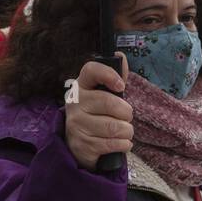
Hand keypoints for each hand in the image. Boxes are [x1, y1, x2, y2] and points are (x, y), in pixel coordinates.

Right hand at [64, 55, 132, 171]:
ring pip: (114, 127)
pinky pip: (112, 144)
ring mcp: (76, 124)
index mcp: (81, 86)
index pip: (91, 70)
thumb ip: (115, 77)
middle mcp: (75, 103)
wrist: (79, 145)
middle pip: (109, 103)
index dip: (109, 75)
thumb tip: (120, 56)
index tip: (121, 86)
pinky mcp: (81, 145)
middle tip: (126, 116)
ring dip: (127, 131)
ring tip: (124, 131)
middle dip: (126, 112)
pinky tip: (121, 142)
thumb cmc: (97, 114)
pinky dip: (123, 144)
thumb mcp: (104, 95)